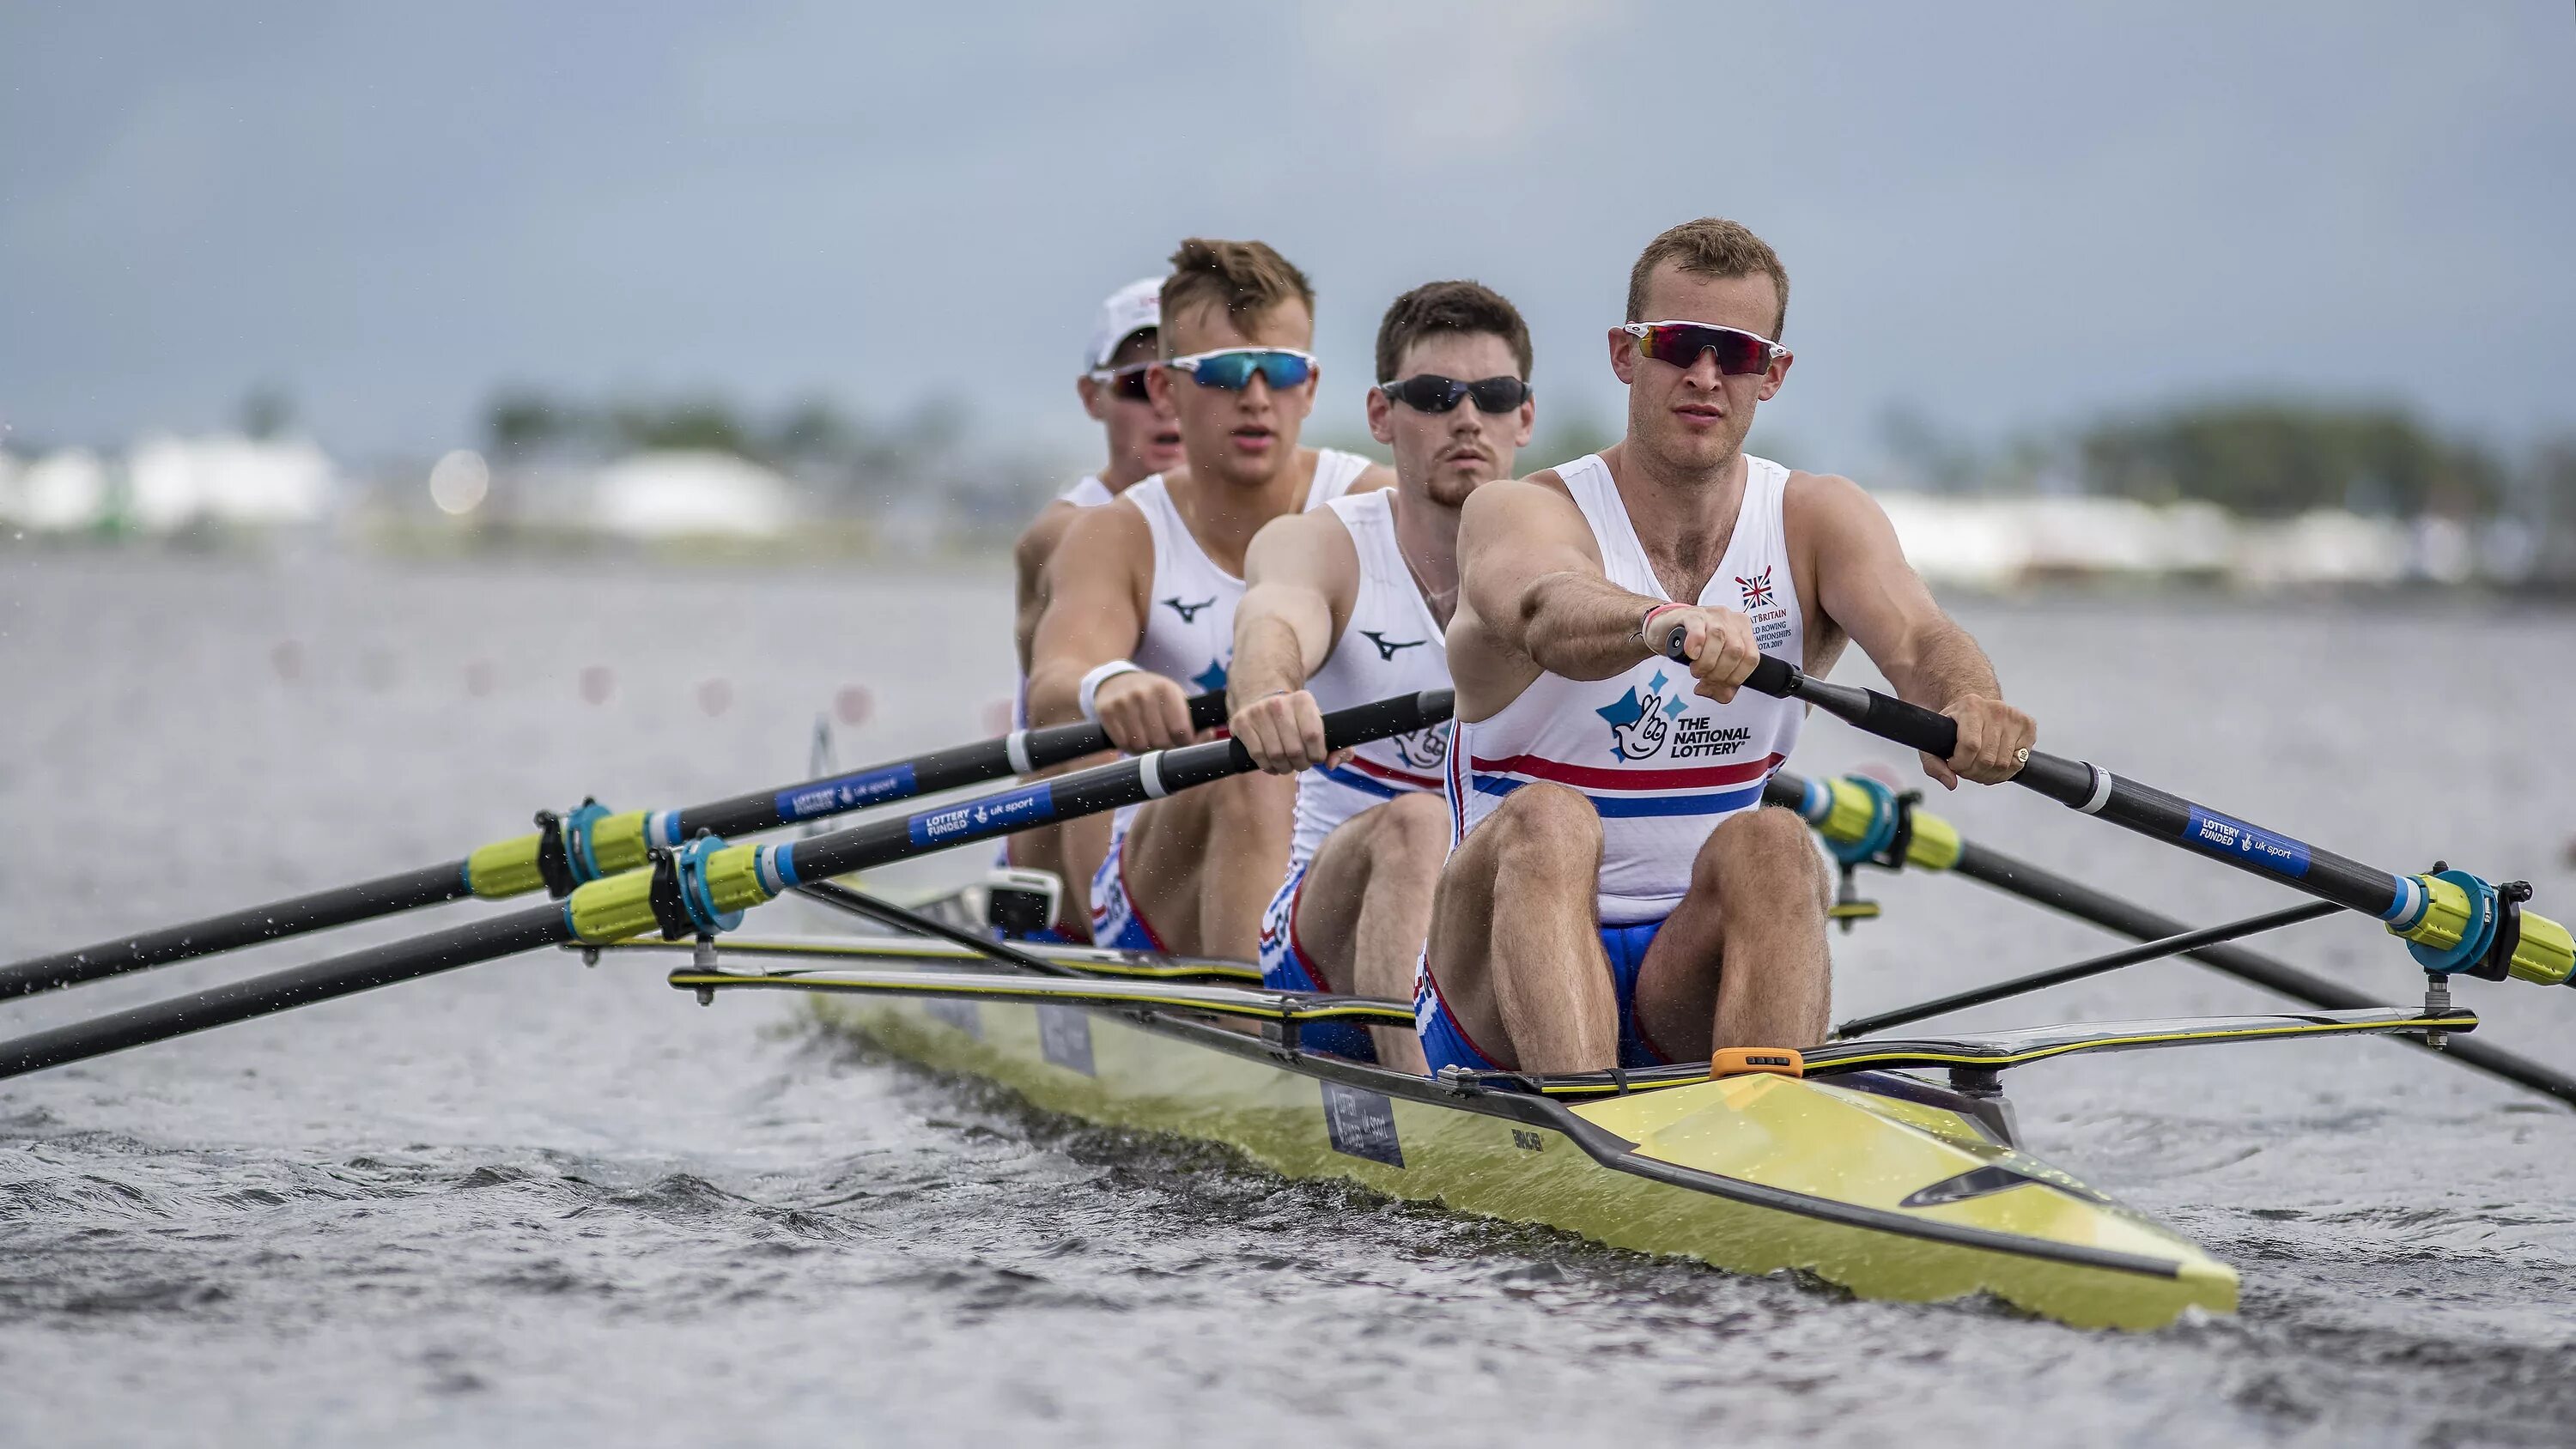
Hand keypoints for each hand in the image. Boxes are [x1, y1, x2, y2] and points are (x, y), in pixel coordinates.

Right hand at [1094, 670, 1195, 752]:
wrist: (1115, 680)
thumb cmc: (1152, 694)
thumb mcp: (1173, 697)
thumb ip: (1192, 718)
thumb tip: (1210, 735)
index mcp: (1166, 689)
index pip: (1181, 731)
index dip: (1184, 742)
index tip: (1182, 740)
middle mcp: (1144, 694)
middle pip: (1161, 741)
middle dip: (1165, 747)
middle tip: (1163, 741)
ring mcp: (1123, 702)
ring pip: (1141, 745)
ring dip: (1146, 748)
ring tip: (1147, 737)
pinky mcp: (1106, 711)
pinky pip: (1122, 744)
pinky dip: (1128, 746)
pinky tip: (1132, 735)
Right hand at [1229, 688, 1347, 775]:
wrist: (1262, 700)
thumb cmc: (1296, 720)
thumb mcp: (1319, 725)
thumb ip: (1338, 747)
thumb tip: (1331, 764)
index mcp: (1303, 700)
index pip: (1313, 736)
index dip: (1317, 754)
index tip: (1316, 757)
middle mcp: (1279, 703)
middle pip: (1295, 749)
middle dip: (1301, 764)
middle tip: (1301, 763)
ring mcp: (1257, 712)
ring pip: (1276, 755)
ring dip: (1284, 768)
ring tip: (1287, 764)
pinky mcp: (1241, 723)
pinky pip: (1257, 755)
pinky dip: (1268, 767)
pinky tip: (1272, 764)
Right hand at [1662, 605, 1761, 703]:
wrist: (1666, 630)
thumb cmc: (1693, 646)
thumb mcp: (1713, 666)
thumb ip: (1722, 685)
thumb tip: (1724, 696)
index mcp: (1743, 631)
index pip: (1751, 658)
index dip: (1736, 678)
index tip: (1720, 685)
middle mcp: (1731, 620)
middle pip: (1736, 650)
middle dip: (1719, 673)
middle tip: (1705, 678)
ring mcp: (1711, 615)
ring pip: (1719, 638)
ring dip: (1706, 663)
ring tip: (1696, 669)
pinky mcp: (1692, 615)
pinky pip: (1698, 630)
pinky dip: (1695, 646)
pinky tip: (1691, 654)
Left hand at [1921, 695, 2035, 788]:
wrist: (1977, 709)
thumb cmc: (1955, 724)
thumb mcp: (1936, 738)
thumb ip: (1933, 763)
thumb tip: (1951, 783)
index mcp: (1971, 706)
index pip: (1970, 745)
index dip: (1961, 764)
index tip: (1954, 765)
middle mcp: (1996, 709)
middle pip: (1987, 758)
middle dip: (1973, 772)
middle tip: (1966, 770)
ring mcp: (2015, 717)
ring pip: (2004, 764)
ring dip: (1988, 775)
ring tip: (1978, 769)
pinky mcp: (2029, 726)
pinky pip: (2018, 763)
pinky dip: (2004, 773)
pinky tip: (1993, 767)